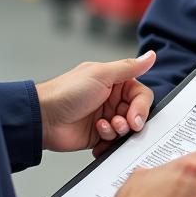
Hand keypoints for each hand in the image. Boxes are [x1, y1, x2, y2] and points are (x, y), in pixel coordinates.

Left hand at [36, 52, 155, 152]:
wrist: (44, 118)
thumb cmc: (68, 92)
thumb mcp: (101, 75)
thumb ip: (129, 68)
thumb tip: (151, 56)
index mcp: (115, 81)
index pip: (141, 94)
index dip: (141, 107)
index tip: (135, 117)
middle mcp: (112, 98)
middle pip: (137, 113)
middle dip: (131, 120)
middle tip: (121, 123)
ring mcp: (105, 116)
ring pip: (127, 128)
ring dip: (118, 130)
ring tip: (103, 127)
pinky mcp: (99, 134)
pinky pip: (114, 140)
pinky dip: (109, 140)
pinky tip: (98, 134)